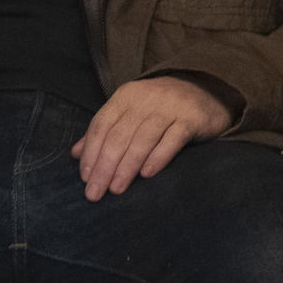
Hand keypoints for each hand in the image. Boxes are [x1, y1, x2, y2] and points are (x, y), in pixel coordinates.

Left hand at [72, 76, 234, 201]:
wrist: (207, 89)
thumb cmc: (162, 107)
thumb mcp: (131, 112)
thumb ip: (104, 131)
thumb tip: (75, 153)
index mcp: (126, 97)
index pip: (101, 125)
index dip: (91, 153)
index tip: (85, 178)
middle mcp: (145, 99)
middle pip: (119, 136)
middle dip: (104, 166)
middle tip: (96, 192)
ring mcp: (170, 108)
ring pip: (142, 139)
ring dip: (127, 167)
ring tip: (116, 189)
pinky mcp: (191, 118)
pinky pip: (172, 139)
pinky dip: (158, 157)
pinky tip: (147, 174)